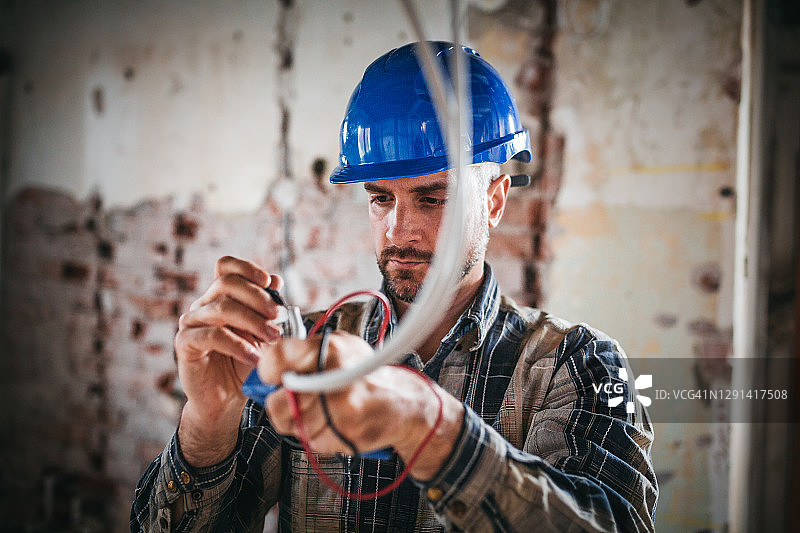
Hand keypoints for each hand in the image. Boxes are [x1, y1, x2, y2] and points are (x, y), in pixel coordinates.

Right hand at [174, 256, 282, 465]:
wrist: (227, 398)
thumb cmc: (246, 363)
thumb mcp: (263, 334)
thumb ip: (268, 309)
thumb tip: (276, 280)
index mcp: (222, 296)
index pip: (226, 266)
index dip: (247, 268)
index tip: (269, 282)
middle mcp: (204, 304)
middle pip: (227, 282)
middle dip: (258, 297)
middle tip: (278, 316)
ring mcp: (192, 322)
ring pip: (222, 307)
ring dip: (253, 322)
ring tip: (272, 338)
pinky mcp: (185, 344)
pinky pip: (212, 335)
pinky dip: (238, 345)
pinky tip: (254, 357)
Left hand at [259, 332, 464, 479]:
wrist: (403, 404)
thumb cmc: (366, 373)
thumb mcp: (340, 347)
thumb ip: (304, 354)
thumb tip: (267, 369)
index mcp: (331, 349)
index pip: (276, 357)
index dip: (268, 370)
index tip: (272, 375)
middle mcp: (335, 376)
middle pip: (277, 401)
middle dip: (282, 403)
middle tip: (297, 398)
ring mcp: (340, 409)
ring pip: (292, 423)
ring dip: (300, 421)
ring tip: (323, 409)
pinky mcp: (343, 434)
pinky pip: (310, 440)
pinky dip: (317, 434)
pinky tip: (334, 422)